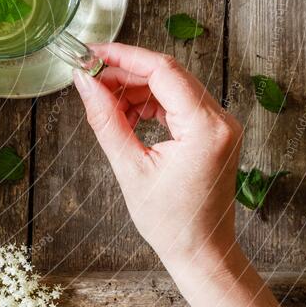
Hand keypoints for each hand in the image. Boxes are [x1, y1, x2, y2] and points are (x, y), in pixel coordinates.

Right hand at [73, 43, 242, 273]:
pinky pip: (178, 102)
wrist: (201, 252)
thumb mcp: (129, 168)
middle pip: (168, 74)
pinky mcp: (213, 132)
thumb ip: (106, 120)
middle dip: (126, 72)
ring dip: (136, 89)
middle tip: (90, 78)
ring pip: (171, 86)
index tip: (93, 54)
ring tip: (105, 104)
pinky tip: (126, 115)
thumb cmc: (171, 222)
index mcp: (206, 128)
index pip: (163, 71)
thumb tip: (84, 84)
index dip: (124, 57)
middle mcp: (220, 120)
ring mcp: (220, 125)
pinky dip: (149, 103)